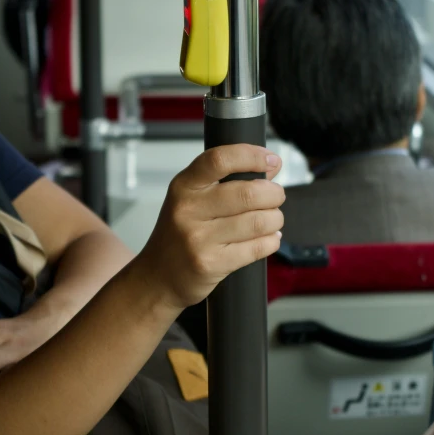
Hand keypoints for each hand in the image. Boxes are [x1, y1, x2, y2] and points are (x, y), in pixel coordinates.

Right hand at [137, 144, 284, 309]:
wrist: (158, 277)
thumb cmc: (179, 235)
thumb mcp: (189, 199)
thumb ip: (223, 182)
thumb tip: (270, 167)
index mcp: (184, 186)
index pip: (220, 160)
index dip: (252, 156)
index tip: (271, 161)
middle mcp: (189, 210)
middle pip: (248, 193)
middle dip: (273, 194)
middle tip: (275, 197)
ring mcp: (199, 239)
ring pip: (258, 221)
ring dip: (275, 219)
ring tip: (272, 220)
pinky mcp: (212, 264)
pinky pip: (257, 248)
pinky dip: (271, 240)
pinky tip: (268, 238)